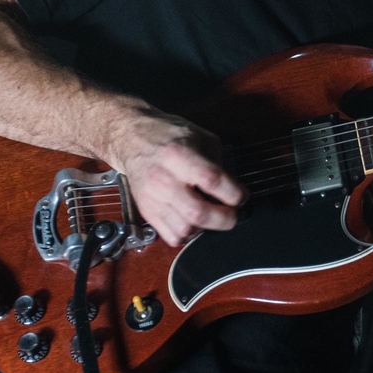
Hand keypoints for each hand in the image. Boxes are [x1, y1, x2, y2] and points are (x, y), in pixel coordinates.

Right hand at [104, 108, 246, 245]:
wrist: (131, 139)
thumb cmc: (168, 135)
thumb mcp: (200, 136)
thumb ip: (217, 160)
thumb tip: (232, 187)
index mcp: (179, 155)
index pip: (211, 180)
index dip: (233, 193)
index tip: (242, 196)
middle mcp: (164, 178)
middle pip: (197, 212)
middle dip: (224, 219)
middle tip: (233, 215)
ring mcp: (153, 198)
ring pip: (184, 229)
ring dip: (205, 228)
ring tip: (211, 216)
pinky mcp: (146, 211)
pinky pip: (171, 236)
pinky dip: (188, 235)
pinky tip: (193, 222)